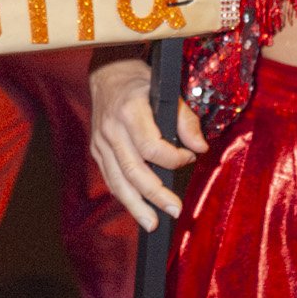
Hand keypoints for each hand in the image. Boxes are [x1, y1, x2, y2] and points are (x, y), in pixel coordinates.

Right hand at [88, 59, 208, 232]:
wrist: (107, 73)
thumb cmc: (141, 82)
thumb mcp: (167, 91)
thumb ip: (185, 119)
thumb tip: (200, 148)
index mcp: (130, 112)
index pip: (151, 147)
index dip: (174, 158)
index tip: (189, 158)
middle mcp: (112, 130)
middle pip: (134, 171)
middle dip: (155, 195)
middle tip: (175, 210)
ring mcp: (101, 142)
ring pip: (118, 181)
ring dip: (136, 206)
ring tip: (153, 224)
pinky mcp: (97, 150)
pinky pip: (111, 178)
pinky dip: (124, 195)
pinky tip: (138, 208)